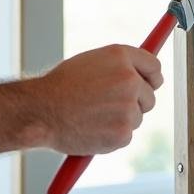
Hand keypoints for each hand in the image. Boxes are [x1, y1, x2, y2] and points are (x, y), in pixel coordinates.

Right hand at [31, 45, 163, 154]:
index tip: (150, 84)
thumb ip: (118, 67)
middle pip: (150, 96)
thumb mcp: (90, 63)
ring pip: (137, 117)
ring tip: (92, 115)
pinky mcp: (123, 133)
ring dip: (121, 120)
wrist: (40, 111)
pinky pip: (126, 135)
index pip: (154, 66)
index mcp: (121, 56)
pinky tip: (91, 128)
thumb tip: (140, 76)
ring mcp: (128, 107)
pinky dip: (112, 136)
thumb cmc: (59, 87)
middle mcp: (129, 79)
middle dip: (135, 102)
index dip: (151, 78)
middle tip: (110, 106)